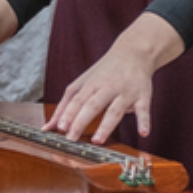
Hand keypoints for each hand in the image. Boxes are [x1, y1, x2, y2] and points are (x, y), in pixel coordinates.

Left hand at [45, 14, 184, 143]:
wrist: (134, 52)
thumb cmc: (104, 71)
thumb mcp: (83, 82)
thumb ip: (66, 105)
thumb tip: (48, 127)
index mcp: (91, 84)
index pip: (77, 100)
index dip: (68, 113)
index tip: (60, 128)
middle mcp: (108, 87)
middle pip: (93, 105)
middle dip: (81, 121)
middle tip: (72, 138)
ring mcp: (126, 92)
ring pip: (115, 110)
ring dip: (106, 125)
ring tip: (98, 140)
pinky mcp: (143, 96)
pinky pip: (143, 110)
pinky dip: (144, 121)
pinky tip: (143, 133)